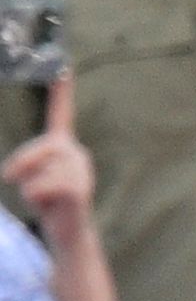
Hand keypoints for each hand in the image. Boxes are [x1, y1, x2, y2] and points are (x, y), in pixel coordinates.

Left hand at [0, 72, 94, 248]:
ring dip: (30, 189)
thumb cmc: (48, 202)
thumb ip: (26, 163)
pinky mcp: (77, 188)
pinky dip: (35, 199)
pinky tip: (52, 206)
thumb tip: (11, 171)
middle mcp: (77, 152)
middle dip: (22, 166)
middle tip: (26, 186)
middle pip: (37, 147)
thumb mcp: (32, 176)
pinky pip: (39, 187)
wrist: (70, 234)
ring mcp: (80, 170)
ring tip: (47, 199)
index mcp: (65, 145)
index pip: (62, 114)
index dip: (62, 91)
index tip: (64, 66)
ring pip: (34, 170)